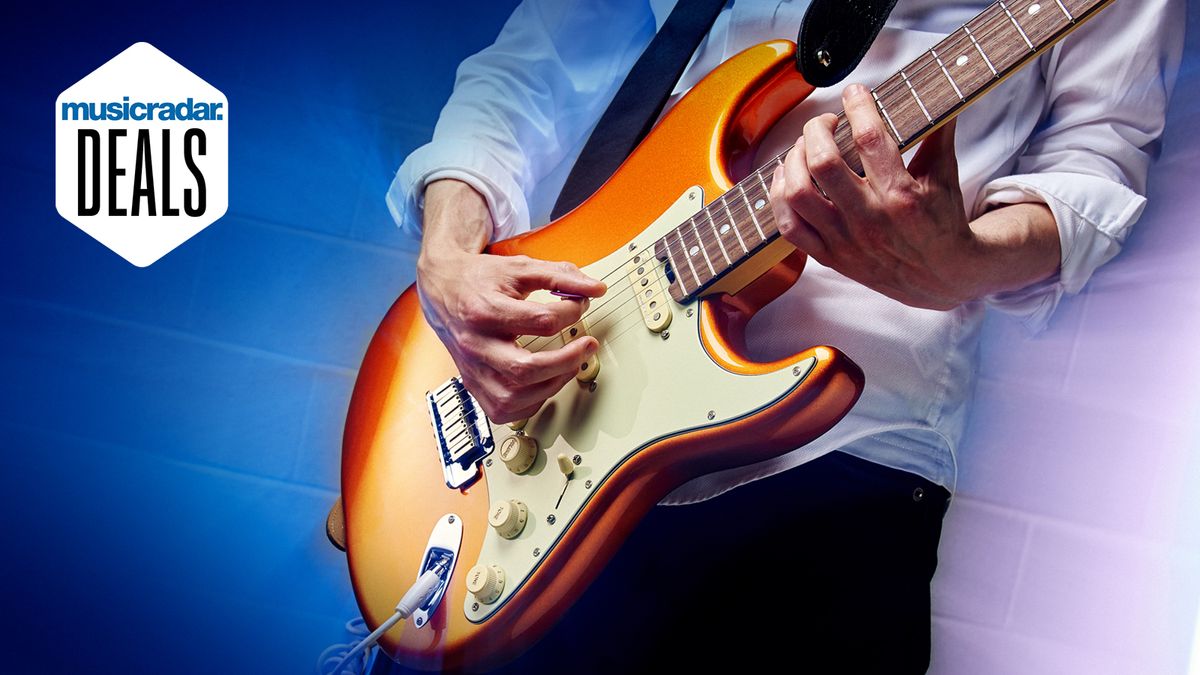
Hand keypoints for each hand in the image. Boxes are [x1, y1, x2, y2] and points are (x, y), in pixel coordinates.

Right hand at [417, 180, 606, 422]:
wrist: (443, 290)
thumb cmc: (481, 279)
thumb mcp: (520, 268)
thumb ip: (559, 276)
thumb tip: (594, 289)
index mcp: (485, 310)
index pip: (540, 321)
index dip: (571, 312)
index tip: (578, 306)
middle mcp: (475, 344)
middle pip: (525, 369)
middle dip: (566, 360)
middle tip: (587, 346)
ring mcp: (472, 369)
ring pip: (514, 396)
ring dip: (552, 384)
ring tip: (570, 364)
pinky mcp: (473, 385)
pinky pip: (504, 410)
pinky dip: (531, 402)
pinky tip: (544, 382)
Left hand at [769, 84, 981, 309]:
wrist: (940, 278)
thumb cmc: (942, 220)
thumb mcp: (945, 175)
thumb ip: (939, 130)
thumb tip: (939, 87)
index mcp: (902, 194)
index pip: (870, 138)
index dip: (857, 107)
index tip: (854, 93)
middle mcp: (869, 218)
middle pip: (823, 162)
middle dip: (817, 129)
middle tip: (826, 122)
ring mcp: (845, 240)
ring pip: (798, 193)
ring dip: (793, 160)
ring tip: (804, 146)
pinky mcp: (830, 257)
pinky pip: (789, 227)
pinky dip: (779, 197)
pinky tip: (787, 176)